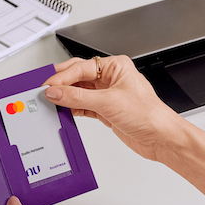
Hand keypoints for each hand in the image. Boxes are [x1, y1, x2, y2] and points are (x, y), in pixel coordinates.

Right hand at [43, 56, 183, 162]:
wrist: (161, 138)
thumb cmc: (149, 114)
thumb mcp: (108, 103)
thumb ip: (78, 97)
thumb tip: (55, 92)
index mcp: (116, 66)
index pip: (81, 67)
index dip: (62, 77)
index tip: (46, 86)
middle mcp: (111, 78)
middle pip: (78, 76)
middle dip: (61, 83)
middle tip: (43, 90)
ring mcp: (108, 94)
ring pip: (79, 91)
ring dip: (65, 96)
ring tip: (50, 101)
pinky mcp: (106, 110)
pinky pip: (83, 105)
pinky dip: (72, 108)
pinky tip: (63, 110)